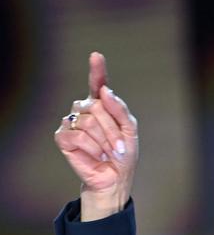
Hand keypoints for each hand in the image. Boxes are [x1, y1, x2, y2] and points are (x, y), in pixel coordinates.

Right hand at [54, 52, 138, 220]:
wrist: (114, 177)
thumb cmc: (122, 154)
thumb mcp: (130, 131)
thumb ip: (121, 110)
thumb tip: (105, 92)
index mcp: (103, 106)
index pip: (98, 84)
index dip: (97, 71)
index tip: (96, 56)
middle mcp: (86, 110)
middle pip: (98, 106)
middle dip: (113, 130)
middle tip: (119, 147)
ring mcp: (72, 121)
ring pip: (89, 121)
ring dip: (104, 141)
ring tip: (108, 152)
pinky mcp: (62, 136)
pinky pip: (78, 135)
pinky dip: (92, 148)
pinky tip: (96, 155)